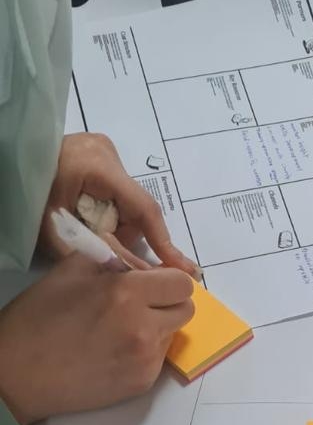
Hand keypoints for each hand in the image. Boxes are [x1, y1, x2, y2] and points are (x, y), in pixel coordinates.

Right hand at [0, 255, 195, 424]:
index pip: (181, 283)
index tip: (154, 282)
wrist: (20, 373)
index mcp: (126, 293)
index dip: (168, 280)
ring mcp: (146, 359)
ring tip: (121, 327)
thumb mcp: (71, 270)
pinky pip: (159, 359)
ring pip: (173, 334)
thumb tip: (139, 256)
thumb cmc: (39, 317)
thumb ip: (113, 258)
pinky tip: (115, 349)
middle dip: (168, 302)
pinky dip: (145, 351)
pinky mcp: (143, 383)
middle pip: (186, 309)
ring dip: (157, 326)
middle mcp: (143, 328)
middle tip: (141, 303)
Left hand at [42, 133, 198, 275]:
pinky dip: (105, 210)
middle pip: (134, 208)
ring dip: (112, 222)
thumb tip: (128, 274)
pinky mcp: (97, 153)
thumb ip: (92, 251)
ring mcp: (103, 151)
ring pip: (125, 202)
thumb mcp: (55, 227)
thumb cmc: (27, 192)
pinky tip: (86, 213)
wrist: (5, 162)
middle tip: (99, 245)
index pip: (143, 210)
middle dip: (123, 233)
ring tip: (82, 223)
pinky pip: (114, 192)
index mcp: (99, 167)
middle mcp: (108, 154)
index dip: (164, 242)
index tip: (183, 269)